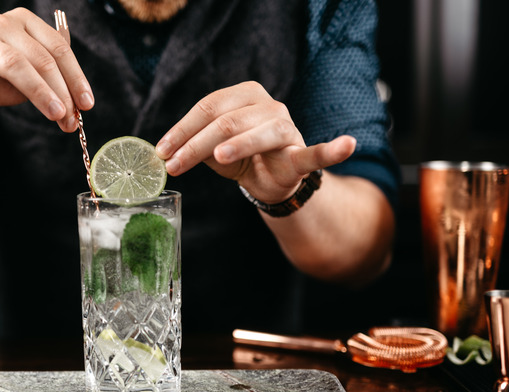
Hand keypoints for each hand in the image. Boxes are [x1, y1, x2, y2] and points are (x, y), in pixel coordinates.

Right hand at [0, 7, 93, 131]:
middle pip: (41, 58)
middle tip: (71, 119)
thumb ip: (53, 82)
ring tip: (55, 114)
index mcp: (26, 23)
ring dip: (38, 91)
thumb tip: (81, 102)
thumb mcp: (31, 77)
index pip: (59, 49)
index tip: (87, 104)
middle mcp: (4, 24)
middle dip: (61, 91)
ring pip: (14, 63)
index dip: (76, 77)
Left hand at [155, 81, 354, 203]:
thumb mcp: (213, 150)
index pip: (207, 108)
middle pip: (227, 120)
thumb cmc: (241, 157)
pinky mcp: (300, 153)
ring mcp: (286, 127)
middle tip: (174, 164)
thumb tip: (164, 153)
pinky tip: (347, 144)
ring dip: (237, 145)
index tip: (161, 151)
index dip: (182, 130)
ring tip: (219, 157)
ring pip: (258, 133)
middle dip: (195, 144)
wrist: (272, 179)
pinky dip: (332, 149)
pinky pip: (316, 152)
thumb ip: (194, 146)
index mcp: (242, 96)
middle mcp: (266, 105)